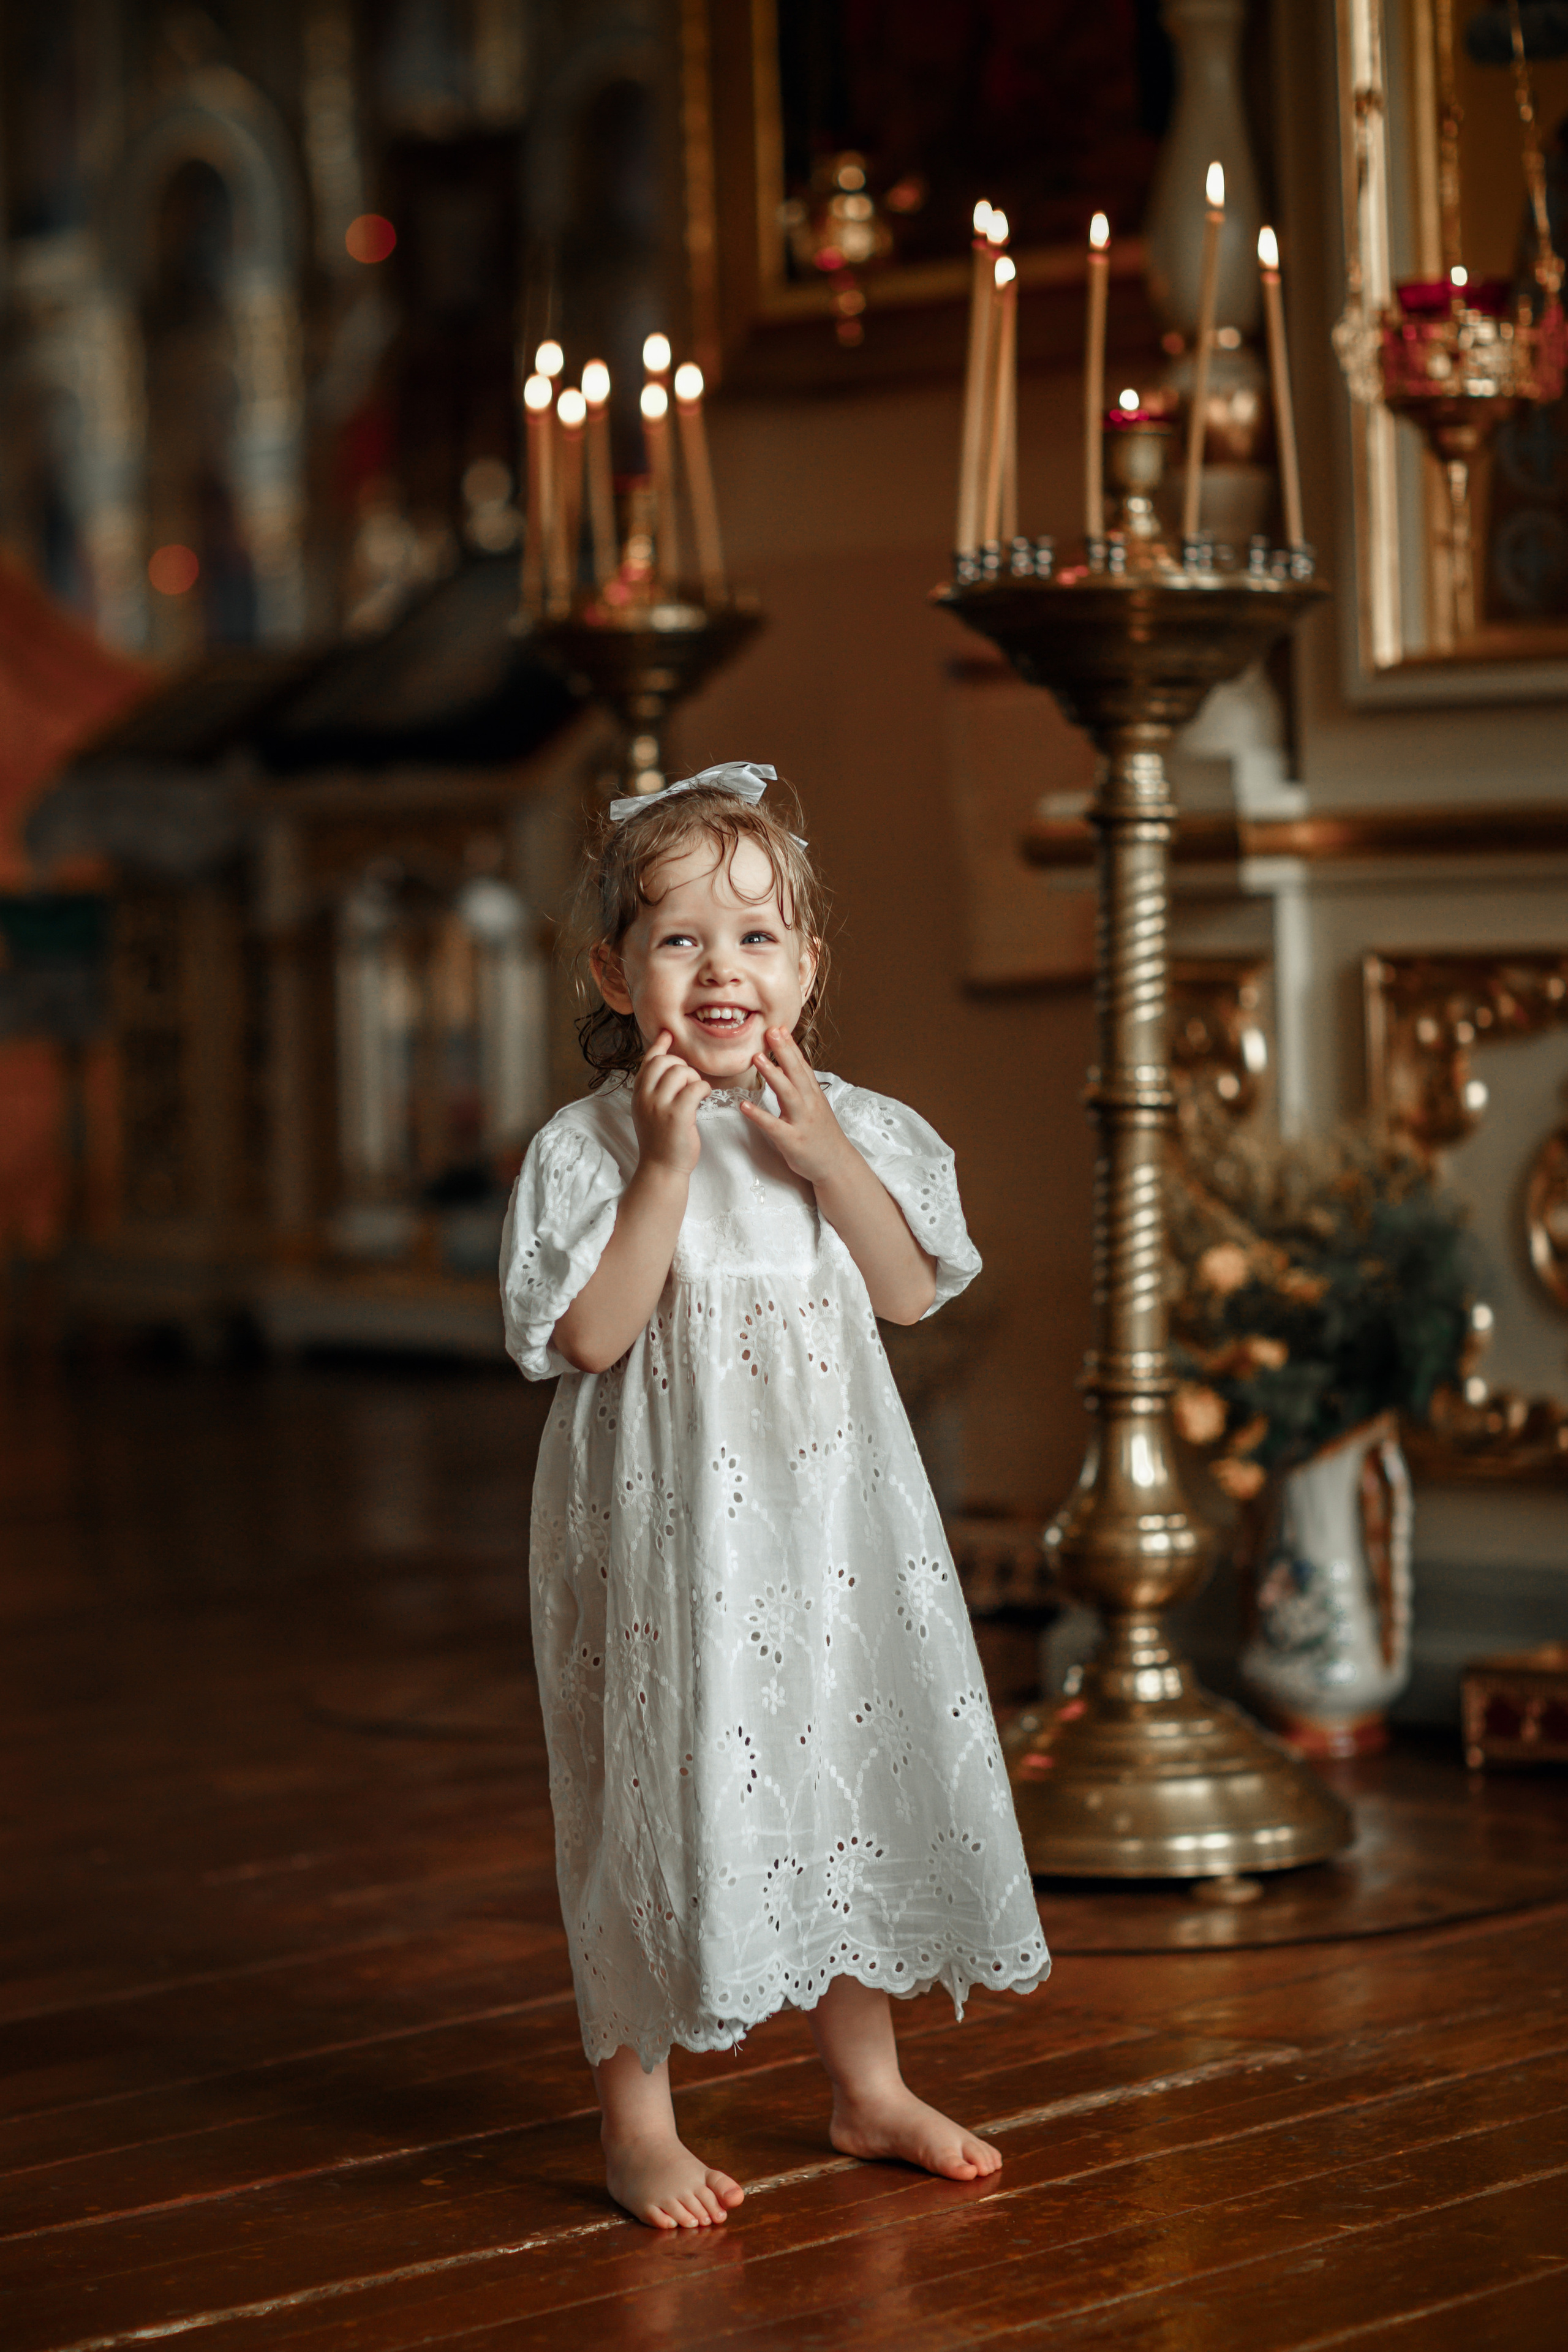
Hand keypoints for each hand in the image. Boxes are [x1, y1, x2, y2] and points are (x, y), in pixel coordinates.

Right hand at [633, 1031, 709, 1176]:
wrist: (661, 1167)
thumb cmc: (661, 1138)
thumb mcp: (649, 1109)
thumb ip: (654, 1087)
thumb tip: (666, 1060)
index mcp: (638, 1093)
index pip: (648, 1060)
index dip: (660, 1045)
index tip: (668, 1034)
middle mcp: (645, 1096)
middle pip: (665, 1061)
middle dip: (682, 1066)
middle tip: (689, 1083)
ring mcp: (659, 1105)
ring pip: (681, 1071)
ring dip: (694, 1079)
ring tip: (695, 1094)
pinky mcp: (677, 1115)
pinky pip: (696, 1086)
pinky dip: (703, 1088)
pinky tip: (703, 1098)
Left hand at [740, 1028, 853, 1185]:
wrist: (836, 1165)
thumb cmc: (821, 1135)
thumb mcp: (815, 1107)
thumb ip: (801, 1088)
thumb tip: (789, 1067)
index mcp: (813, 1096)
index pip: (802, 1066)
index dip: (791, 1047)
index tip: (779, 1028)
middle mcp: (809, 1104)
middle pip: (796, 1073)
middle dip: (784, 1051)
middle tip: (771, 1031)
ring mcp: (802, 1122)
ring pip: (788, 1094)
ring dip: (773, 1075)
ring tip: (757, 1058)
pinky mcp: (793, 1141)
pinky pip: (774, 1126)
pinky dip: (759, 1115)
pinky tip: (744, 1105)